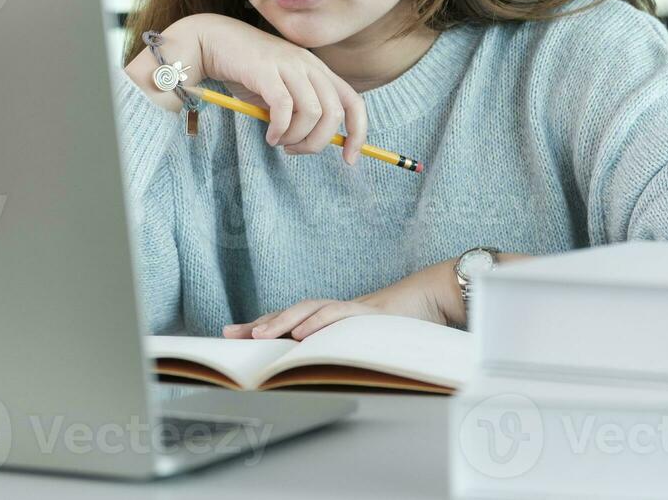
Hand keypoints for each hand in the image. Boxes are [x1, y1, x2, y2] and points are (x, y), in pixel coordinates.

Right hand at [188, 14, 369, 165]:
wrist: (214, 42)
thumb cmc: (247, 71)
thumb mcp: (282, 90)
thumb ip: (300, 110)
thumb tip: (316, 141)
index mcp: (318, 69)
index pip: (353, 101)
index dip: (358, 132)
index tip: (350, 158)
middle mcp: (309, 64)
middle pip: (334, 112)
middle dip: (319, 141)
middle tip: (295, 150)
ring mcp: (289, 65)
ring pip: (313, 112)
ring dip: (297, 137)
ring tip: (279, 142)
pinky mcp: (266, 70)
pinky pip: (284, 107)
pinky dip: (280, 129)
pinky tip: (269, 135)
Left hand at [221, 260, 458, 339]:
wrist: (435, 295)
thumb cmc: (404, 323)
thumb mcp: (367, 344)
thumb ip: (343, 351)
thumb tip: (319, 371)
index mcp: (333, 320)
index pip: (291, 321)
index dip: (262, 326)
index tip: (232, 335)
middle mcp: (336, 311)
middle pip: (291, 313)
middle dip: (260, 324)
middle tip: (233, 336)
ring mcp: (350, 309)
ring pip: (308, 310)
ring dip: (282, 321)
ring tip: (259, 335)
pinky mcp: (368, 311)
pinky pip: (338, 315)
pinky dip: (318, 322)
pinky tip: (301, 332)